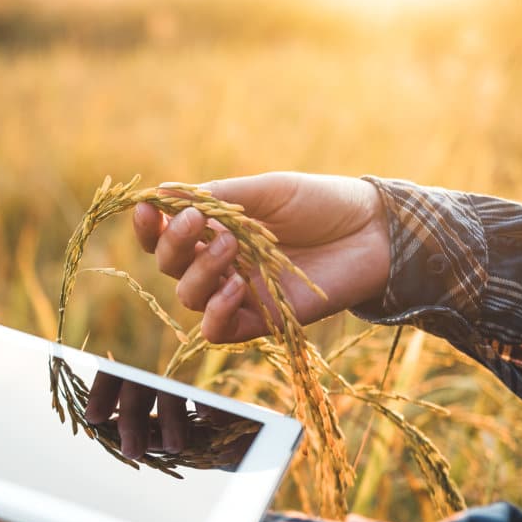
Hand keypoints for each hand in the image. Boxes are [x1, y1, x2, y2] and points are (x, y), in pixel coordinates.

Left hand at [82, 371, 247, 461]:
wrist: (241, 439)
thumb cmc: (190, 438)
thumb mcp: (162, 440)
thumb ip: (146, 435)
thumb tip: (124, 440)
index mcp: (140, 382)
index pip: (114, 376)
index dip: (102, 393)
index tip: (94, 417)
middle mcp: (161, 374)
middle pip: (139, 383)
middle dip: (133, 418)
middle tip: (132, 449)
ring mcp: (191, 381)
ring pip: (171, 389)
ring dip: (169, 418)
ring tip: (174, 446)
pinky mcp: (218, 393)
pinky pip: (208, 393)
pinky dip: (205, 402)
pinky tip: (205, 415)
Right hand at [135, 172, 390, 341]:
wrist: (373, 232)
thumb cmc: (321, 204)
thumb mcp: (266, 191)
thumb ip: (216, 197)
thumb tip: (163, 192)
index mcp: (216, 230)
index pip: (166, 236)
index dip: (150, 226)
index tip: (148, 208)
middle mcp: (220, 264)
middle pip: (170, 267)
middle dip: (174, 245)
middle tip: (198, 223)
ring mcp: (238, 294)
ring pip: (189, 297)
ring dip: (200, 272)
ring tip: (231, 247)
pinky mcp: (261, 320)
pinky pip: (218, 330)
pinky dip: (216, 312)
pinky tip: (235, 287)